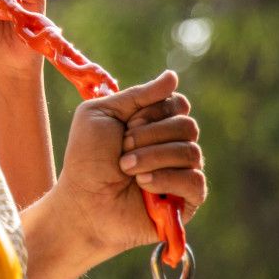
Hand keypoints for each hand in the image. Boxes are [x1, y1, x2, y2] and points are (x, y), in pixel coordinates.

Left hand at [50, 70, 207, 261]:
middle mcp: (172, 146)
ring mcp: (182, 173)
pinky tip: (143, 185)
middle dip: (149, 136)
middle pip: (187, 125)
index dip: (153, 112)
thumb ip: (137, 95)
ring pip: (191, 152)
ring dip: (152, 158)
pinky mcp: (186, 201)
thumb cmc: (86, 160)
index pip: (178, 104)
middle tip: (122, 149)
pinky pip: (195, 181)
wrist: (82, 202)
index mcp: (155, 124)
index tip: (127, 124)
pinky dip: (166, 179)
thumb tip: (173, 76)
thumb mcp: (101, 114)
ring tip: (126, 169)